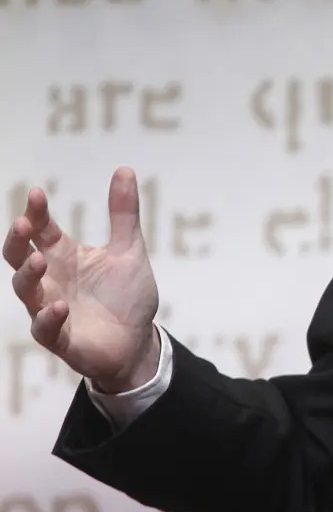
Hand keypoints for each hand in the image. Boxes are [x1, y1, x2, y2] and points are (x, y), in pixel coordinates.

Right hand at [3, 168, 160, 392]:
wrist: (137, 342)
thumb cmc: (127, 296)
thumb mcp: (129, 250)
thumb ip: (124, 214)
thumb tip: (124, 169)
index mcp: (63, 255)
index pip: (41, 228)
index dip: (36, 211)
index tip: (38, 194)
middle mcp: (50, 279)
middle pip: (18, 255)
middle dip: (17, 240)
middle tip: (23, 224)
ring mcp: (49, 307)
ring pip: (24, 289)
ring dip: (28, 274)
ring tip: (40, 260)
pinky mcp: (59, 337)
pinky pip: (44, 328)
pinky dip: (49, 316)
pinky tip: (61, 306)